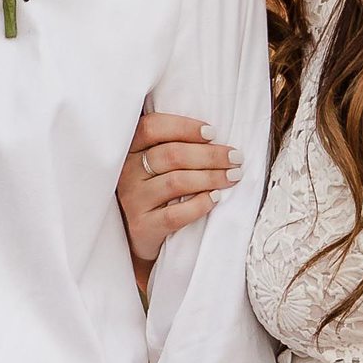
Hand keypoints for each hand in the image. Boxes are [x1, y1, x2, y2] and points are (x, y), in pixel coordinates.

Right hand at [118, 99, 240, 283]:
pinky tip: (215, 199)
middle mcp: (127, 172)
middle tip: (235, 158)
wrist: (139, 236)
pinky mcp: (143, 226)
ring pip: (175, 182)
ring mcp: (133, 200)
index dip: (184, 126)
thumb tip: (215, 137)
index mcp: (130, 150)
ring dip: (210, 177)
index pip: (151, 127)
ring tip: (233, 176)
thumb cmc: (157, 191)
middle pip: (171, 155)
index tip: (212, 133)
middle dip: (209, 154)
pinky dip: (199, 204)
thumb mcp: (156, 165)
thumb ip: (173, 146)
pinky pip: (175, 214)